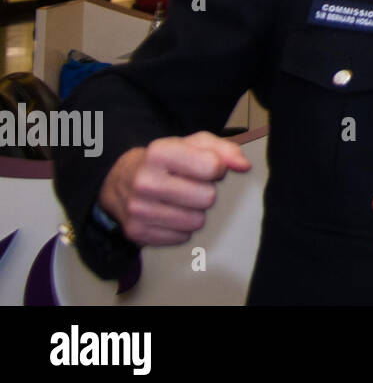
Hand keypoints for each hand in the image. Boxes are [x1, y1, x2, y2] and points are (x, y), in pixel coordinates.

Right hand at [98, 132, 250, 245]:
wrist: (120, 181)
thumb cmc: (166, 162)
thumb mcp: (193, 144)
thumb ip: (224, 149)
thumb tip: (243, 166)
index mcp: (160, 152)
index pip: (212, 167)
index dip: (217, 168)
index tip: (207, 168)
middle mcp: (145, 181)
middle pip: (207, 198)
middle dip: (206, 192)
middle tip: (192, 186)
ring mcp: (138, 209)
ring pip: (196, 221)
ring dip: (195, 212)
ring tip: (181, 200)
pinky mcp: (136, 232)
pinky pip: (182, 237)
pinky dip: (181, 228)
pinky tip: (169, 213)